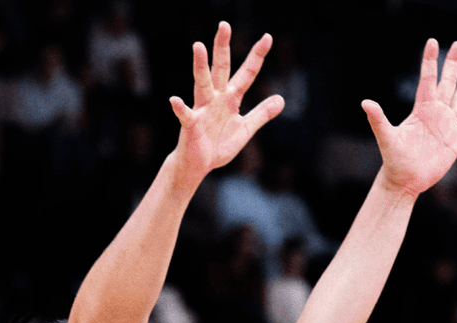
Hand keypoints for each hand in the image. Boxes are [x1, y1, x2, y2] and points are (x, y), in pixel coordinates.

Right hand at [169, 23, 284, 184]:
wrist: (198, 165)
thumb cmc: (218, 145)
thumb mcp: (246, 129)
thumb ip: (261, 114)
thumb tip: (281, 99)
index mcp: (230, 99)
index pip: (246, 73)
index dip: (257, 56)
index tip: (267, 37)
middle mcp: (216, 99)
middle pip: (220, 68)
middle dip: (222, 47)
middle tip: (224, 25)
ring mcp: (202, 109)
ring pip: (202, 83)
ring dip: (200, 66)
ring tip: (198, 46)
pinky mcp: (191, 125)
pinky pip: (185, 114)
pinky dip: (180, 108)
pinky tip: (174, 100)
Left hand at [363, 39, 456, 197]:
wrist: (404, 180)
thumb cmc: (393, 160)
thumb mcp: (386, 138)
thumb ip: (378, 119)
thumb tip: (365, 102)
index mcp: (421, 109)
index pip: (427, 79)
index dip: (430, 61)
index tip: (432, 42)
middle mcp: (435, 114)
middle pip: (447, 83)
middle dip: (452, 63)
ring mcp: (446, 126)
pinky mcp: (454, 141)